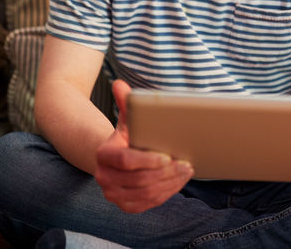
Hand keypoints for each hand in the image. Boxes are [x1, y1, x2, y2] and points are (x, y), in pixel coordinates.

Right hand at [94, 80, 193, 212]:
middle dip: (165, 173)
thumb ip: (125, 103)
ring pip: (146, 194)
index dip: (147, 160)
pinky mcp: (125, 206)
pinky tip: (179, 181)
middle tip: (186, 164)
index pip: (125, 161)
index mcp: (103, 155)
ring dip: (169, 183)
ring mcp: (113, 195)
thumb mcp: (127, 120)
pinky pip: (148, 203)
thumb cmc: (126, 137)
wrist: (116, 161)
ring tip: (187, 171)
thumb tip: (119, 84)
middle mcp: (104, 177)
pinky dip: (166, 193)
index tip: (168, 156)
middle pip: (138, 180)